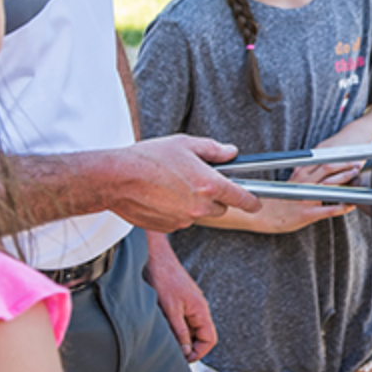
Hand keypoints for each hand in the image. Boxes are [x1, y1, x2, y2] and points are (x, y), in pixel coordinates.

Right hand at [108, 135, 261, 232]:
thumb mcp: (185, 144)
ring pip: (199, 213)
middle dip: (214, 196)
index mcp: (208, 184)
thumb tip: (230, 152)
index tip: (256, 201)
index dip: (252, 200)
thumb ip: (213, 150)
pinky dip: (177, 211)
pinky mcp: (169, 228)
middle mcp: (199, 206)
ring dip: (193, 203)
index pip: (241, 197)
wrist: (116, 179)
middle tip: (197, 180)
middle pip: (220, 207)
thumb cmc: (148, 159)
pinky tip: (162, 196)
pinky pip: (181, 220)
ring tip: (173, 185)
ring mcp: (184, 219)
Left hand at [145, 233, 216, 360]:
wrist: (154, 256)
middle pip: (199, 335)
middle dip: (187, 346)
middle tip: (171, 352)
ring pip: (189, 328)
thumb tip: (186, 352)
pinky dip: (173, 327)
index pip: (210, 339)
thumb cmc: (163, 278)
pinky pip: (181, 320)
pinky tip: (160, 326)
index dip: (199, 352)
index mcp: (200, 310)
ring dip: (178, 336)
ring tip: (163, 338)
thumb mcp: (170, 310)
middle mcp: (198, 308)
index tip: (184, 359)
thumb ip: (179, 332)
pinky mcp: (180, 301)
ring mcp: (189, 304)